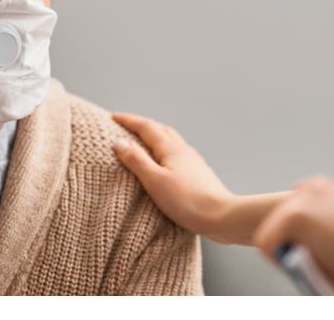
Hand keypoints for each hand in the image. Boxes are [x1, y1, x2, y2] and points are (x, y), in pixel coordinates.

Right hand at [111, 112, 237, 242]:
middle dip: (141, 125)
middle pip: (160, 130)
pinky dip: (165, 150)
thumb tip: (119, 142)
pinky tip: (166, 161)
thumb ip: (136, 160)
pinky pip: (178, 153)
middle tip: (125, 126)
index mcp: (170, 149)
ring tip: (143, 141)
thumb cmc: (186, 201)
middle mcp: (183, 150)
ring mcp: (193, 161)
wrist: (221, 216)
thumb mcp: (154, 181)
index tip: (113, 117)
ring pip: (171, 140)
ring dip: (155, 136)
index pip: (146, 127)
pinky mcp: (199, 173)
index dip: (128, 120)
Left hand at [253, 175, 333, 289]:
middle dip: (286, 241)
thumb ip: (322, 230)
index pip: (294, 205)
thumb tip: (304, 246)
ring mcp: (299, 200)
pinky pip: (266, 242)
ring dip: (283, 250)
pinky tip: (298, 265)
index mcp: (324, 188)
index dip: (296, 231)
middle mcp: (310, 188)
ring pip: (271, 231)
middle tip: (301, 261)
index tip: (305, 247)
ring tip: (303, 266)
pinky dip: (276, 258)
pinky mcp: (292, 215)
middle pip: (278, 219)